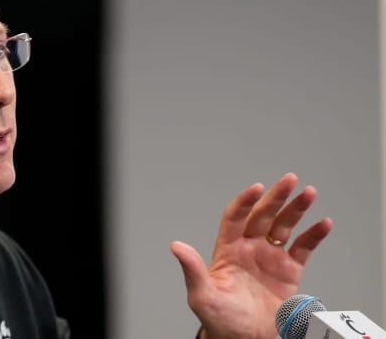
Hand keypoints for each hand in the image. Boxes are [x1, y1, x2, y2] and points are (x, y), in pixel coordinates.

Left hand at [170, 173, 332, 338]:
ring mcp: (269, 257)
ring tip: (309, 193)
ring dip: (296, 209)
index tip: (257, 188)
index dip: (245, 202)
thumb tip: (176, 246)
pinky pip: (303, 248)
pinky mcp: (288, 270)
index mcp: (227, 249)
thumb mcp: (202, 295)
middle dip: (275, 197)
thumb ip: (192, 269)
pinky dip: (314, 235)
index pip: (235, 217)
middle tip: (289, 179)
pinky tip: (323, 223)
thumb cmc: (219, 319)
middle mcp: (249, 248)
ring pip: (284, 226)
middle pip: (262, 215)